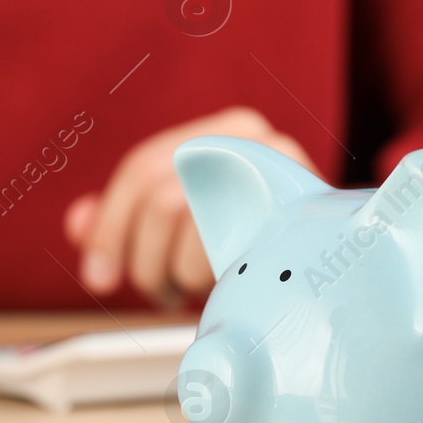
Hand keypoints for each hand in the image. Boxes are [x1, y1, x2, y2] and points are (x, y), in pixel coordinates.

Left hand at [63, 106, 318, 304]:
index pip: (141, 168)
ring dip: (175, 274)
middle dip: (144, 260)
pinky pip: (222, 246)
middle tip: (161, 291)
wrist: (343, 265)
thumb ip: (129, 223)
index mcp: (221, 131)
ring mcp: (280, 167)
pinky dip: (208, 279)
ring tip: (195, 290)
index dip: (108, 229)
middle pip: (158, 195)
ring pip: (180, 215)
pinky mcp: (298, 208)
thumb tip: (79, 221)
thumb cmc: (261, 252)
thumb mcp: (186, 236)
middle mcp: (251, 136)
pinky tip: (223, 286)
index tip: (98, 277)